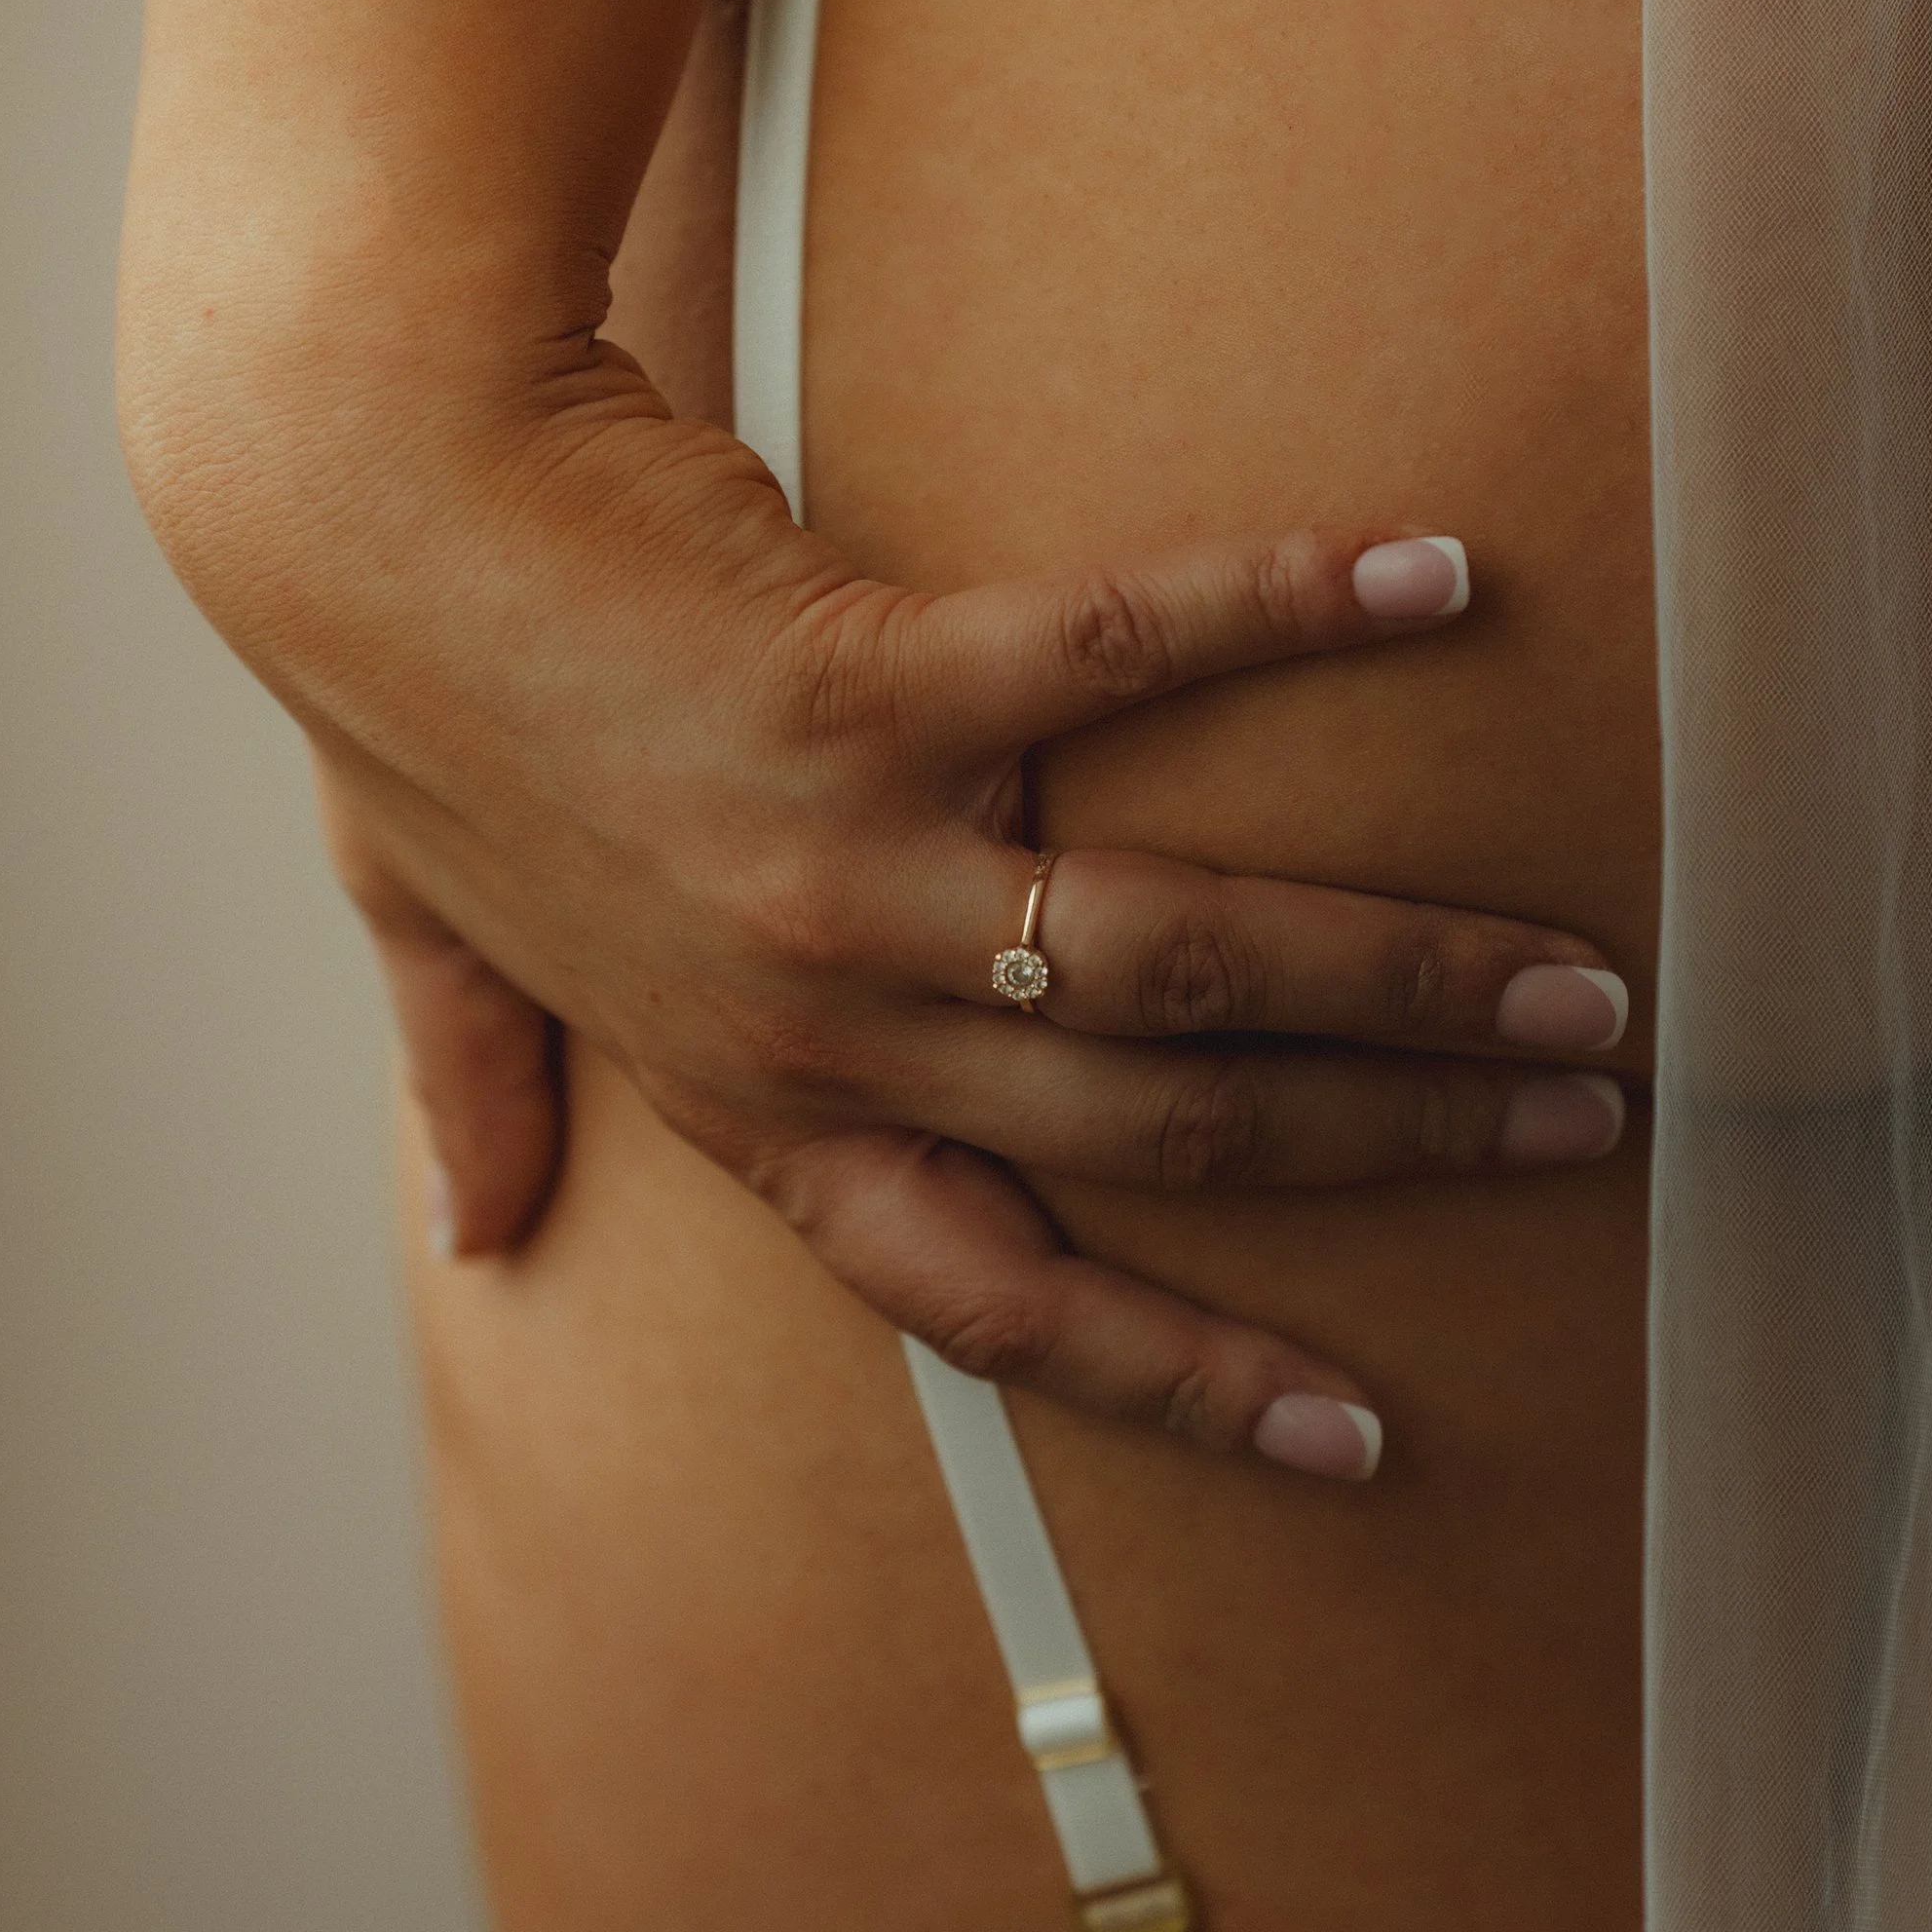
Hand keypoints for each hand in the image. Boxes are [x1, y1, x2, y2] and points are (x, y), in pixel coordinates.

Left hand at [270, 390, 1628, 1479]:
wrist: (350, 495)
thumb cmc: (406, 706)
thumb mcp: (436, 938)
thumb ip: (484, 1085)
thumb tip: (474, 1235)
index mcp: (748, 1096)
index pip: (994, 1299)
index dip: (1185, 1379)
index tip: (1352, 1435)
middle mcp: (815, 1021)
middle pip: (1162, 1134)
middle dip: (1393, 1147)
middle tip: (1581, 1121)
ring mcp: (846, 864)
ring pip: (1180, 965)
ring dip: (1402, 974)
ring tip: (1580, 971)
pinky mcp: (869, 679)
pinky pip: (1124, 659)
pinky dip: (1293, 615)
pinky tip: (1442, 580)